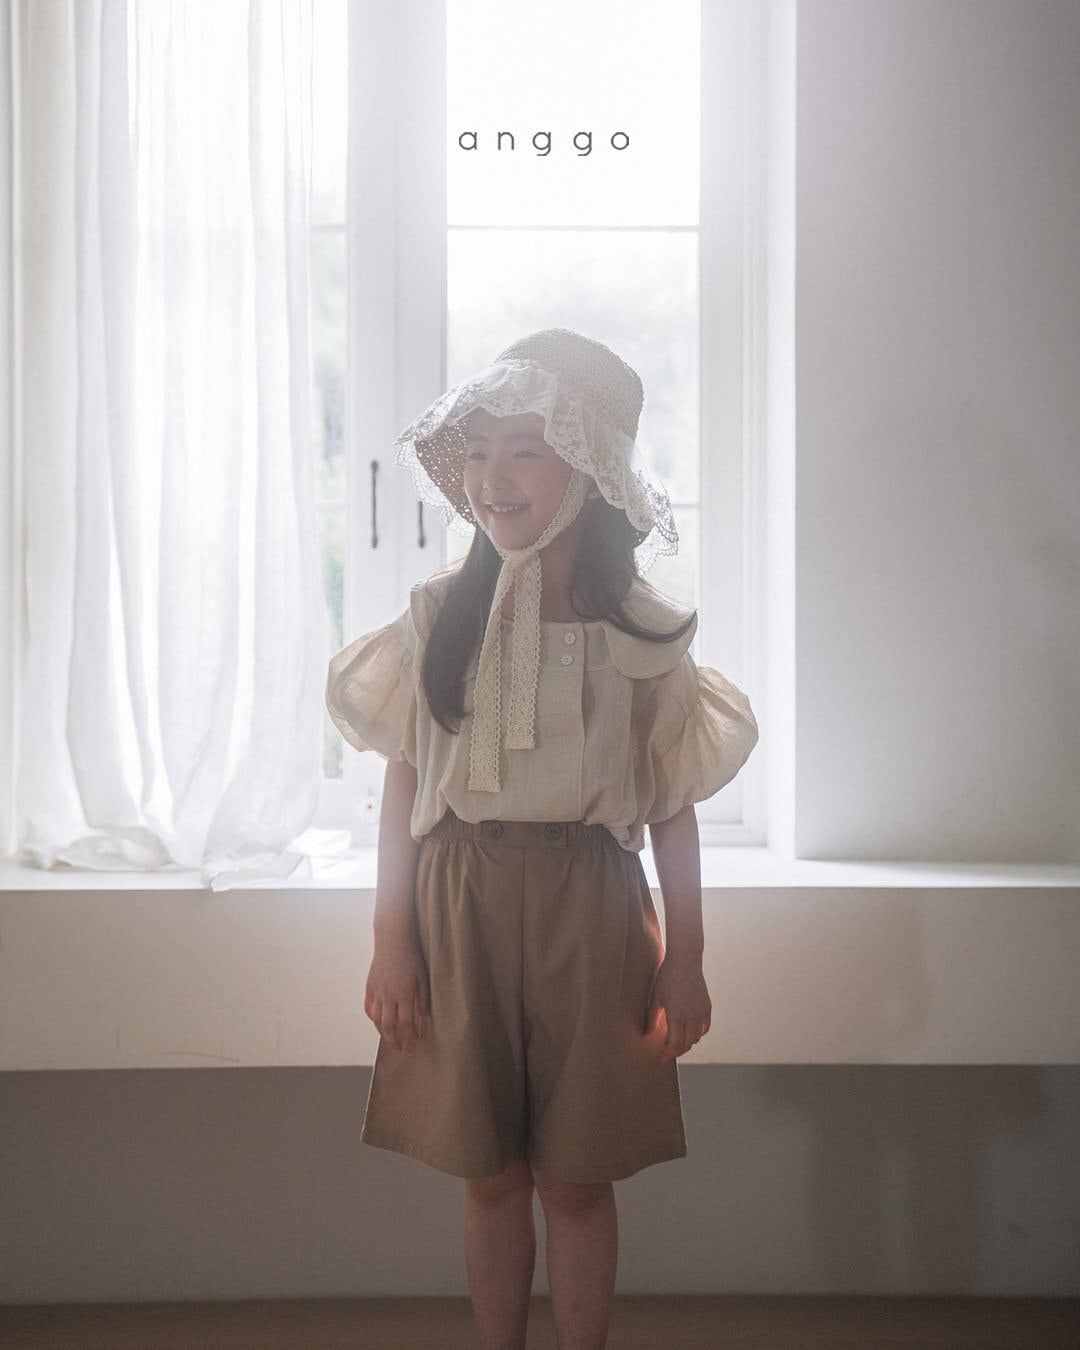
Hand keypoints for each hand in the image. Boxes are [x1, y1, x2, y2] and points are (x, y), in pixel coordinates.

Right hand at [364, 937, 430, 1052]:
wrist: (392, 940)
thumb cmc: (411, 956)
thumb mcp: (423, 977)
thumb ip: (422, 999)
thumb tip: (423, 1018)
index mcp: (403, 994)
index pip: (406, 1024)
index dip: (410, 1037)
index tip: (415, 1044)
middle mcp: (388, 996)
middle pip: (389, 1026)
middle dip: (396, 1041)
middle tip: (402, 1050)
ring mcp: (377, 992)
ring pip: (378, 1020)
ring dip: (384, 1034)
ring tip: (391, 1042)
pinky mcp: (370, 987)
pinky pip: (369, 1008)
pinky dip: (374, 1019)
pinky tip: (379, 1024)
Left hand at [646, 956, 711, 1061]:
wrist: (685, 961)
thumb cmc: (667, 977)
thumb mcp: (656, 998)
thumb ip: (652, 1018)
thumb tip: (647, 1033)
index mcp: (677, 1016)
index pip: (675, 1044)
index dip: (668, 1053)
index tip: (662, 1057)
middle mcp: (692, 1017)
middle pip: (687, 1044)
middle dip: (677, 1051)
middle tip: (668, 1052)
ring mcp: (701, 1012)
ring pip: (697, 1037)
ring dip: (687, 1043)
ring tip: (677, 1042)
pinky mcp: (707, 1007)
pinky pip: (705, 1027)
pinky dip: (698, 1033)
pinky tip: (691, 1032)